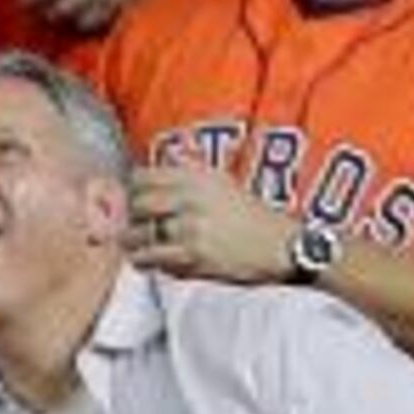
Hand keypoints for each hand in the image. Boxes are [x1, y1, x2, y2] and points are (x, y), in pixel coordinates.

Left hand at [127, 163, 293, 282]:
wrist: (282, 245)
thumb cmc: (251, 216)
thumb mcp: (223, 181)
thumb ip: (192, 167)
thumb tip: (170, 151)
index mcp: (197, 177)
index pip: (143, 176)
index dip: (133, 190)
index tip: (136, 200)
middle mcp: (191, 198)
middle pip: (136, 204)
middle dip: (132, 217)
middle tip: (137, 226)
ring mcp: (190, 228)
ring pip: (138, 234)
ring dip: (135, 243)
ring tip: (141, 246)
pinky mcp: (192, 256)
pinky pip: (152, 259)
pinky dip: (148, 262)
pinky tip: (156, 261)